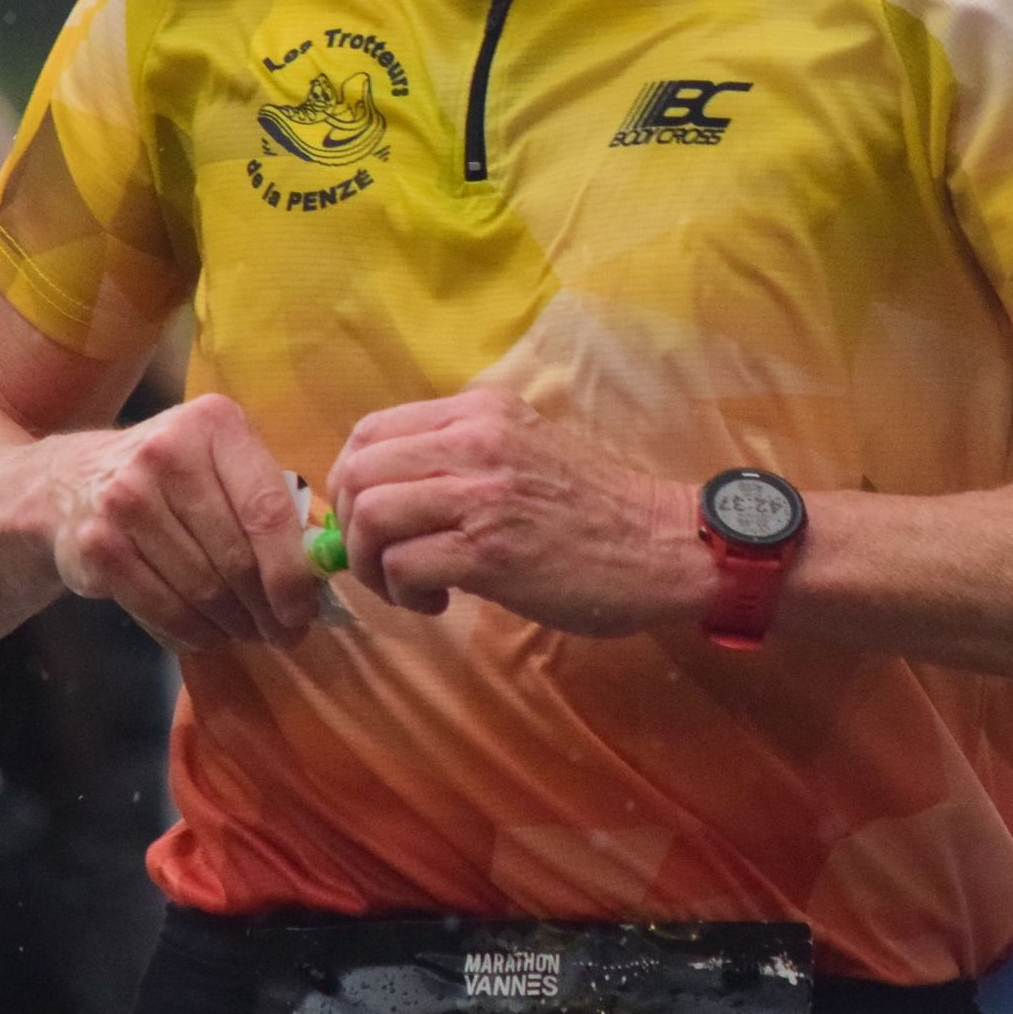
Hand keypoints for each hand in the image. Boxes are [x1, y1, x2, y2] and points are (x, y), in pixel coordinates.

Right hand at [45, 393, 322, 653]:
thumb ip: (269, 503)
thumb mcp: (223, 464)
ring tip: (248, 632)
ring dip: (232, 624)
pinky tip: (209, 635)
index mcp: (214, 426)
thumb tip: (318, 573)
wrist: (73, 479)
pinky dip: (192, 631)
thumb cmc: (174, 477)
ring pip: (200, 587)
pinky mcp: (95, 543)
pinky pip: (159, 606)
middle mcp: (165, 454)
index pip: (266, 511)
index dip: (291, 572)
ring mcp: (124, 499)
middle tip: (285, 634)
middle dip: (267, 607)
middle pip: (234, 556)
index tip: (305, 611)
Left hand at [325, 389, 710, 632]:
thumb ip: (457, 461)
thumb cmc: (594, 510)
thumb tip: (375, 499)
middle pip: (358, 471)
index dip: (349, 481)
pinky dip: (403, 592)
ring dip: (371, 565)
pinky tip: (436, 602)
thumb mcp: (522, 451)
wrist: (663, 547)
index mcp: (479, 411)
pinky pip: (402, 565)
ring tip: (408, 586)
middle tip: (379, 561)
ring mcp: (481, 493)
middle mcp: (474, 439)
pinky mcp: (490, 550)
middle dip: (349, 527)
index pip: (370, 430)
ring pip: (370, 516)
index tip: (367, 520)